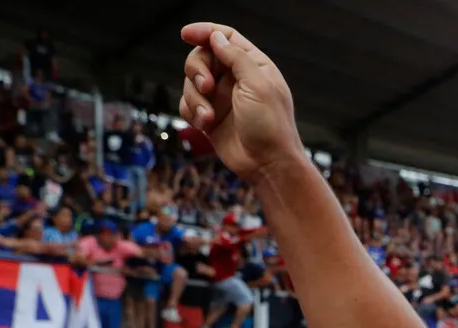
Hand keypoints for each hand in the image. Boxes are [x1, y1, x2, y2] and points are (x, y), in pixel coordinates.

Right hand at [178, 23, 301, 185]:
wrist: (268, 165)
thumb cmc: (271, 126)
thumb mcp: (258, 86)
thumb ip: (236, 58)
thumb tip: (217, 37)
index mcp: (253, 66)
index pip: (226, 38)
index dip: (205, 32)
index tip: (186, 34)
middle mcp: (236, 79)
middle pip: (202, 57)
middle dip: (197, 69)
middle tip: (205, 86)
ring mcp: (222, 98)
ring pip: (191, 83)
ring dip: (195, 98)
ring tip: (209, 116)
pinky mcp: (210, 117)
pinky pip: (188, 105)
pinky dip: (192, 112)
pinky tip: (205, 125)